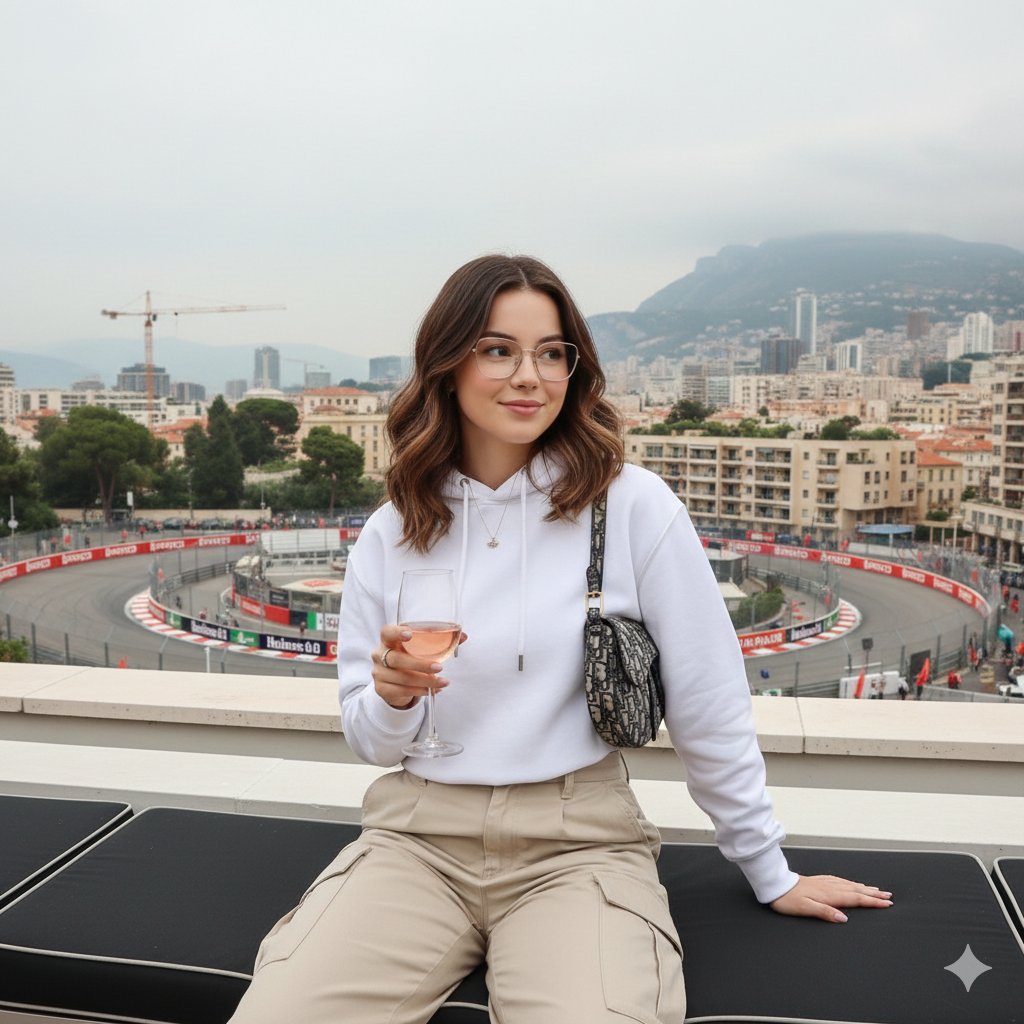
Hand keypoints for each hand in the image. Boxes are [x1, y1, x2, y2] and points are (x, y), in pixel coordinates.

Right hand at [373, 624, 466, 708]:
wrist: (395, 681)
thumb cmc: (409, 658)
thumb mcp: (421, 648)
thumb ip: (441, 640)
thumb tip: (463, 636)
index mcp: (388, 640)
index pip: (387, 632)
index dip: (396, 632)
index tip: (409, 634)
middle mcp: (379, 655)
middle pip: (396, 659)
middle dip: (420, 664)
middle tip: (439, 667)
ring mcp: (379, 673)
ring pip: (401, 678)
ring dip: (425, 681)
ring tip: (442, 682)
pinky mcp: (382, 688)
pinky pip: (400, 691)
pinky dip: (418, 691)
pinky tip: (430, 691)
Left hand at [770, 874, 892, 922]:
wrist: (775, 885)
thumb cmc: (788, 899)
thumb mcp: (806, 909)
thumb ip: (825, 912)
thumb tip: (843, 918)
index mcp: (828, 895)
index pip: (855, 898)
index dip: (872, 901)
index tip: (886, 903)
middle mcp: (829, 887)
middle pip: (856, 890)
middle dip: (873, 894)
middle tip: (888, 896)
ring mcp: (824, 882)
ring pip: (849, 885)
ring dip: (864, 887)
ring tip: (876, 889)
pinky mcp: (819, 881)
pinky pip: (840, 881)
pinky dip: (850, 883)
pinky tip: (852, 883)